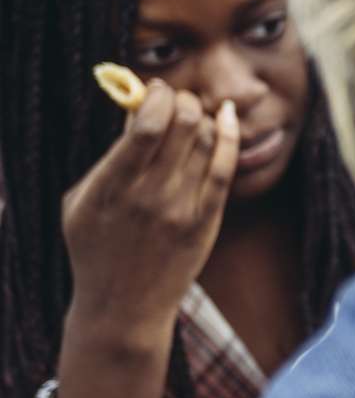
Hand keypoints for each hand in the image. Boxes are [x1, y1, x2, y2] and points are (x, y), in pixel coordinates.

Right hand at [55, 83, 238, 397]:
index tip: (154, 89)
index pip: (148, 125)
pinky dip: (230, 136)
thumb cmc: (95, 248)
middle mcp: (149, 196)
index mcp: (111, 188)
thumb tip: (137, 112)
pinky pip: (225, 168)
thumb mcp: (82, 202)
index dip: (157, 96)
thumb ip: (108, 159)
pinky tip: (228, 117)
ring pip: (206, 141)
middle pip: (183, 125)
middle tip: (176, 99)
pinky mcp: (206, 221)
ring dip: (202, 116)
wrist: (123, 308)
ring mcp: (182, 209)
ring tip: (193, 114)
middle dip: (182, 100)